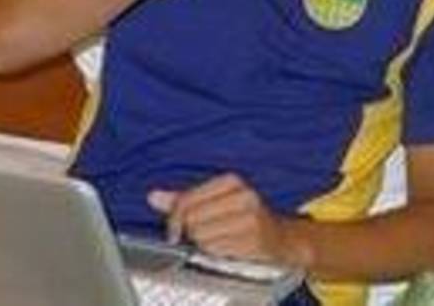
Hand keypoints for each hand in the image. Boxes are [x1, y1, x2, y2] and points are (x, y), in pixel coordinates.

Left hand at [148, 173, 305, 265]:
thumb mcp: (213, 201)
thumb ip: (183, 199)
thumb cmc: (243, 216)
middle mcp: (243, 195)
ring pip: (202, 236)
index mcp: (231, 180)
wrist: (280, 236)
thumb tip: (153, 196)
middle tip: (206, 231)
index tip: (175, 229)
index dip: (175, 218)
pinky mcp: (254, 238)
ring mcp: (250, 217)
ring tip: (220, 237)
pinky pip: (216, 249)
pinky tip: (228, 245)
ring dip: (205, 243)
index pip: (186, 200)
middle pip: (192, 219)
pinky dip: (216, 251)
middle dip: (193, 231)